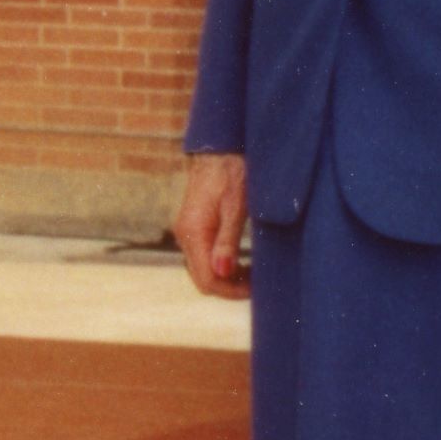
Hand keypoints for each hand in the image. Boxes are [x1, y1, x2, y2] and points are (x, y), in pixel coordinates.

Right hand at [171, 151, 249, 299]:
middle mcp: (184, 234)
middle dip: (228, 287)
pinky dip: (219, 265)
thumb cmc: (232, 172)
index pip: (207, 278)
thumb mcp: (236, 207)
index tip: (255, 289)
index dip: (231, 291)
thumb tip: (222, 272)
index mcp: (193, 232)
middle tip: (256, 284)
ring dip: (225, 277)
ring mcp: (186, 230)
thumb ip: (227, 241)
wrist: (219, 147)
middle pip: (201, 278)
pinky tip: (239, 261)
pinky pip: (202, 256)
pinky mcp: (192, 226)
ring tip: (251, 274)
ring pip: (201, 269)